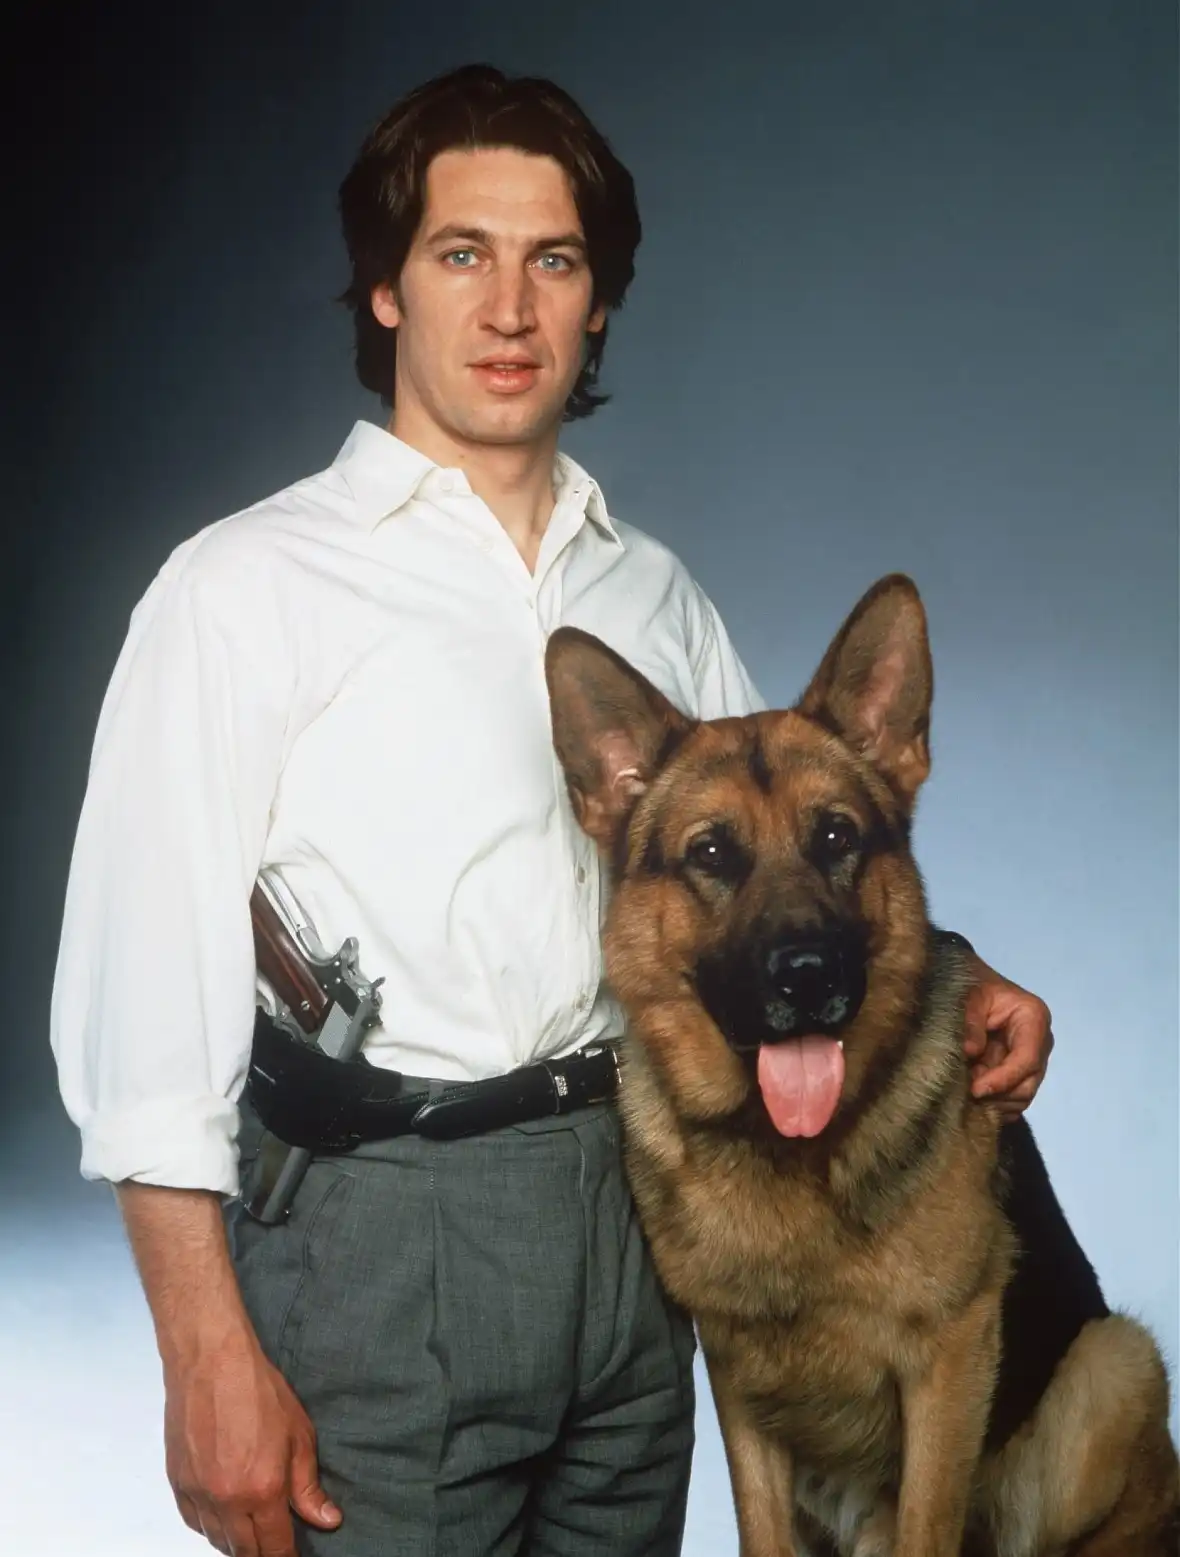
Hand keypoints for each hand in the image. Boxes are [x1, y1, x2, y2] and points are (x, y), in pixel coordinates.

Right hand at [165, 1330, 340, 1555]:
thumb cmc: (258, 1390)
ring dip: (236, 1542)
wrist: (211, 1361)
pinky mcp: (177, 1483)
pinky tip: (223, 1515)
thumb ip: (308, 1485)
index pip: (275, 1548)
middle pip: (244, 1552)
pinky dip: (210, 1526)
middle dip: (261, 1553)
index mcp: (262, 1490)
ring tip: (251, 1529)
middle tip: (274, 1543)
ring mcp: (198, 1494)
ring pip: (217, 1541)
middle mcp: (227, 1500)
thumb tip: (327, 1520)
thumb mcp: (298, 1434)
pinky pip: (194, 1523)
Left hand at [962, 956, 1053, 1119]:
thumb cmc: (974, 986)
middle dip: (998, 1093)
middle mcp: (1040, 1042)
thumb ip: (971, 1021)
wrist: (974, 988)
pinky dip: (996, 1105)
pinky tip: (975, 1101)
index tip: (976, 1089)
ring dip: (995, 1101)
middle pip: (1028, 1083)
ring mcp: (1034, 1060)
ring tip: (967, 1092)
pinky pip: (1015, 1100)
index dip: (1004, 1078)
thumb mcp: (970, 995)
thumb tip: (971, 1052)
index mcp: (1034, 1018)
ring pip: (1022, 1095)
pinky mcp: (1023, 1073)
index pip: (1027, 1059)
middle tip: (966, 1092)